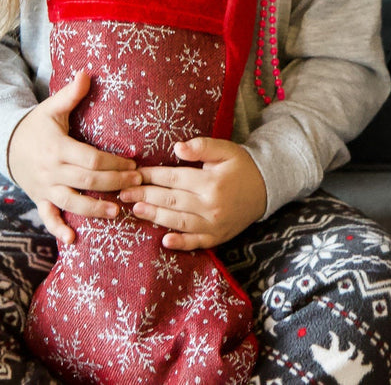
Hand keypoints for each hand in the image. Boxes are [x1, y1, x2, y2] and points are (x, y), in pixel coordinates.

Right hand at [6, 70, 141, 244]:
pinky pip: (48, 217)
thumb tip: (87, 72)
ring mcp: (44, 187)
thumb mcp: (52, 108)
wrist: (4, 143)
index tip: (134, 164)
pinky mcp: (39, 198)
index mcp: (57, 147)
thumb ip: (71, 94)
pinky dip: (59, 228)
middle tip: (137, 184)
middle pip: (87, 181)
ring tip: (117, 212)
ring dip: (95, 209)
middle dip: (114, 183)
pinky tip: (72, 240)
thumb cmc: (35, 125)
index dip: (114, 163)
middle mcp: (51, 170)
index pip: (91, 159)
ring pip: (72, 202)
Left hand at [119, 137, 267, 249]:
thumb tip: (177, 148)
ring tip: (135, 210)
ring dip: (154, 216)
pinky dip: (181, 243)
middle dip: (145, 195)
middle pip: (171, 200)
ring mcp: (214, 224)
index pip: (173, 178)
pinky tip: (165, 241)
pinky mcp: (218, 237)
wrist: (267, 187)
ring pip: (178, 221)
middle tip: (123, 194)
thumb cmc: (241, 166)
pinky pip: (196, 243)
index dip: (151, 175)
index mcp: (211, 182)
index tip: (134, 173)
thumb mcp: (225, 149)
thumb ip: (202, 146)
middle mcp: (211, 205)